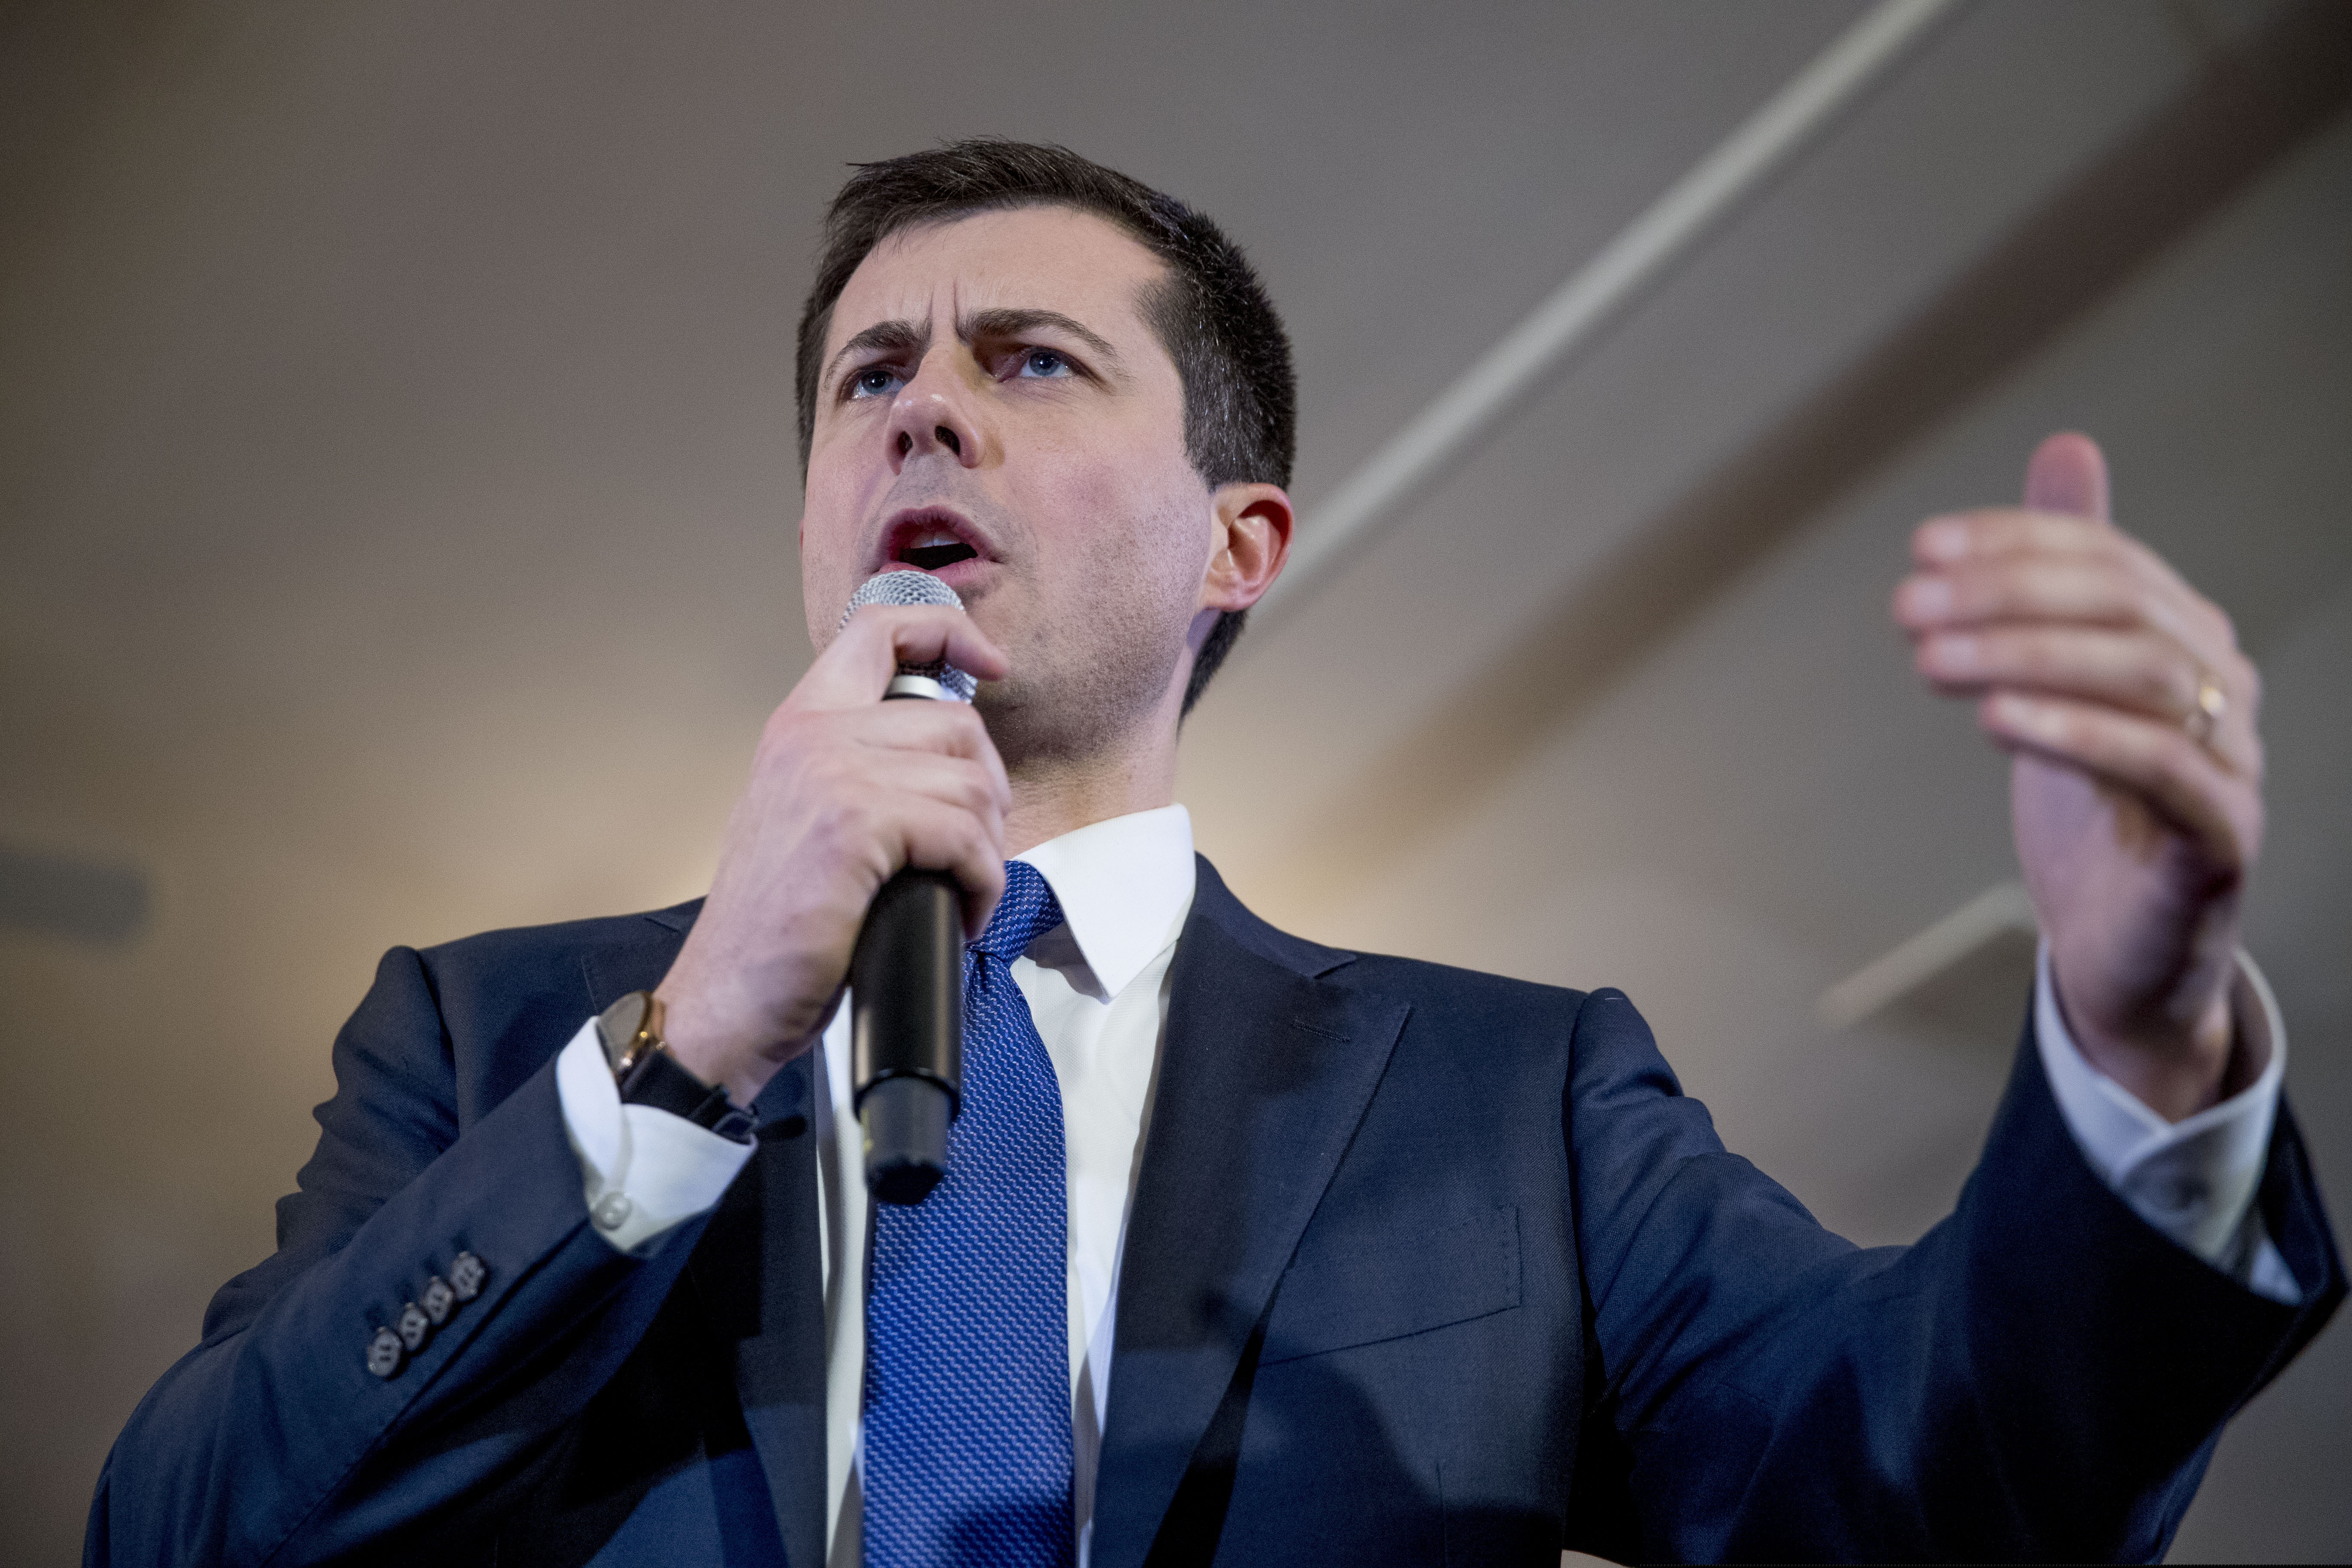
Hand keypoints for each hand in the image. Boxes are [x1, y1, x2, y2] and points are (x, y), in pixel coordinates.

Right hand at [654, 604, 1011, 1103]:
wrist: (726, 997)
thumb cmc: (776, 926)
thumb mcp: (805, 816)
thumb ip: (857, 768)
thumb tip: (948, 762)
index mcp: (800, 724)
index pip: (879, 630)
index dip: (949, 631)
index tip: (989, 663)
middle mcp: (813, 735)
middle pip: (956, 722)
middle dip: (987, 791)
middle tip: (972, 848)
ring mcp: (833, 775)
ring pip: (971, 785)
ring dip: (986, 850)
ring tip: (960, 890)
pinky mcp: (857, 826)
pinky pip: (966, 837)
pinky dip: (981, 885)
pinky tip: (959, 913)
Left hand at [1894, 433, 2263, 1120]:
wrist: (2119, 947)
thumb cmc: (2091, 809)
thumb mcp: (2059, 681)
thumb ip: (2063, 576)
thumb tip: (2067, 446)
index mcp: (2183, 637)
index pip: (2105, 560)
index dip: (2015, 543)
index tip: (1922, 546)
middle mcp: (2219, 685)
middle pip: (2122, 609)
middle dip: (2007, 596)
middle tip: (1909, 606)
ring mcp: (2232, 760)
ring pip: (2140, 677)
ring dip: (2027, 656)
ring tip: (1933, 659)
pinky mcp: (2223, 837)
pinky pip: (2163, 767)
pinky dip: (2078, 733)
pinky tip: (2000, 720)